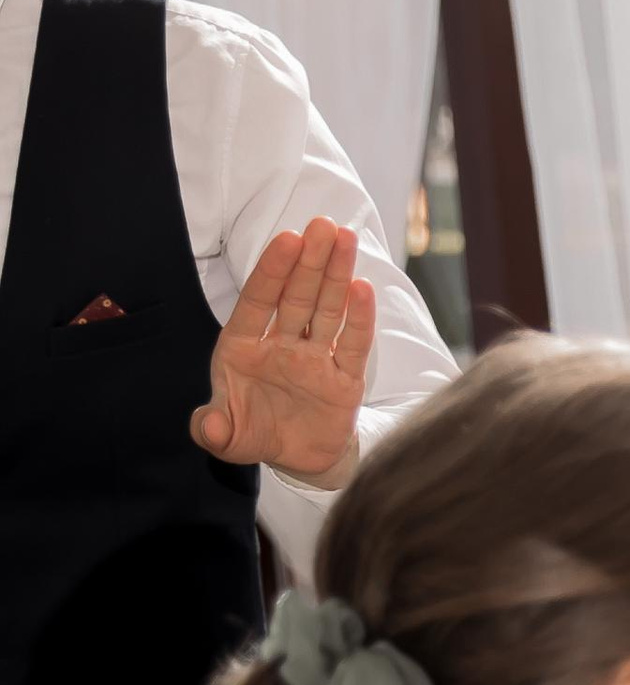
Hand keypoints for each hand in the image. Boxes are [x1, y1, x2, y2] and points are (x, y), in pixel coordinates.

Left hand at [191, 219, 375, 484]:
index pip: (258, 302)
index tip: (287, 239)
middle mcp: (281, 345)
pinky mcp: (344, 378)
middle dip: (309, 260)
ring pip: (326, 310)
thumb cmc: (255, 434)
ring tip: (345, 238)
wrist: (296, 459)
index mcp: (244, 347)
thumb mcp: (227, 439)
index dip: (271, 271)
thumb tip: (210, 426)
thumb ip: (212, 430)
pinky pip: (353, 345)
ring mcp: (315, 358)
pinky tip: (363, 290)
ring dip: (335, 275)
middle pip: (296, 296)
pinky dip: (359, 319)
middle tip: (322, 224)